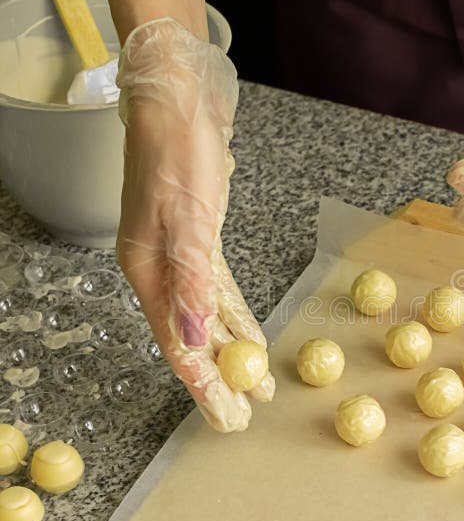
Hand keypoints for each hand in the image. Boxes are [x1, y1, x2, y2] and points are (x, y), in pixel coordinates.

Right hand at [116, 18, 274, 431]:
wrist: (179, 104)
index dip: (204, 385)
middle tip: (245, 415)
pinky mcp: (200, 242)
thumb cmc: (178, 153)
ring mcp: (180, 257)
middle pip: (193, 339)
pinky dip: (234, 317)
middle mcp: (162, 271)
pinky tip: (247, 334)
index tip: (227, 417)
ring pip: (208, 320)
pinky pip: (219, 292)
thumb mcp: (187, 219)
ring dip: (231, 354)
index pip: (178, 344)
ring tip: (256, 386)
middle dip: (220, 380)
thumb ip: (191, 283)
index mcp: (150, 272)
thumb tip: (193, 341)